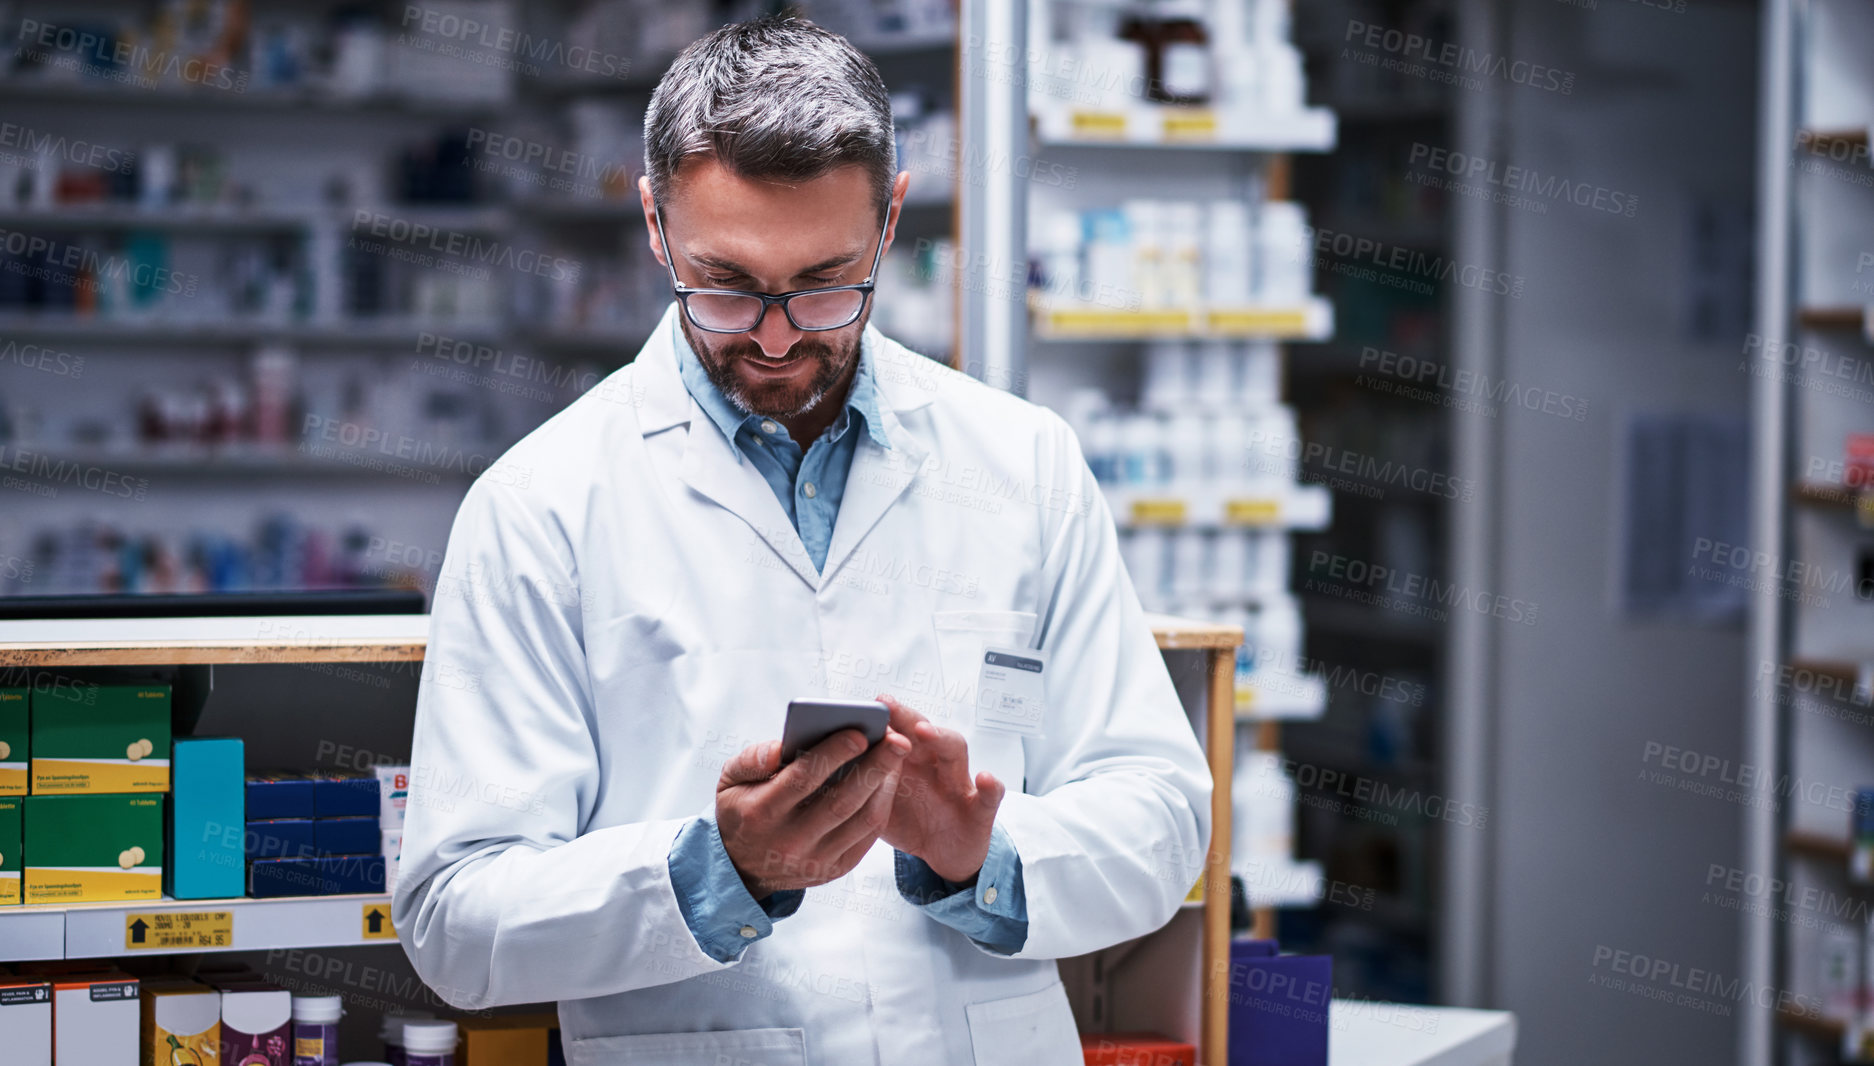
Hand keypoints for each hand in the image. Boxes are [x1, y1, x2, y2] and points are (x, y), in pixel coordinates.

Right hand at [716, 727, 909, 898]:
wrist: (742, 868)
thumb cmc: (741, 810)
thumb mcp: (730, 781)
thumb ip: (752, 759)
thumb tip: (781, 747)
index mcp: (761, 813)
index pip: (803, 779)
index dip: (833, 754)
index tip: (859, 732)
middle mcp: (790, 841)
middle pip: (841, 800)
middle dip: (874, 766)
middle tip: (897, 739)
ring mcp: (815, 860)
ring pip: (862, 820)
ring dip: (885, 785)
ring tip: (897, 755)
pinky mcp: (835, 869)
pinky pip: (868, 836)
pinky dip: (882, 805)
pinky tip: (888, 781)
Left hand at [877, 697, 1004, 883]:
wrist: (945, 853)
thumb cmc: (910, 819)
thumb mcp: (878, 802)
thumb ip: (860, 781)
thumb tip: (818, 766)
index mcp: (909, 759)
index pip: (898, 728)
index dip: (883, 716)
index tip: (865, 703)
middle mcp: (935, 763)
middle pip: (924, 730)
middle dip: (905, 715)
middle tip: (886, 704)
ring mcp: (959, 783)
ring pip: (955, 751)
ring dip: (941, 737)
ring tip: (924, 732)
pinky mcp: (979, 809)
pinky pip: (990, 796)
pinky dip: (991, 786)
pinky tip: (985, 778)